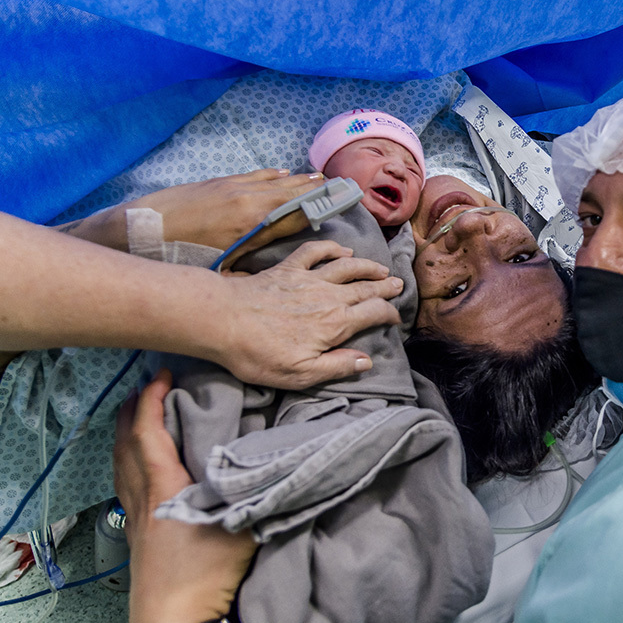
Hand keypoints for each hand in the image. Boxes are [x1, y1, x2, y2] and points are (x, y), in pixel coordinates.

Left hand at [114, 371, 255, 622]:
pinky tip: (142, 470)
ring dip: (127, 436)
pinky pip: (125, 486)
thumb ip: (252, 488)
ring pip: (121, 466)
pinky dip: (128, 464)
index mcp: (163, 487)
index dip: (151, 399)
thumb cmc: (205, 576)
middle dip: (133, 411)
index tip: (162, 376)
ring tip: (140, 420)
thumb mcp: (240, 525)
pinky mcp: (138, 536)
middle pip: (125, 444)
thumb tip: (272, 458)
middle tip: (148, 390)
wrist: (176, 622)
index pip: (147, 432)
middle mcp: (142, 497)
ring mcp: (136, 518)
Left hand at [128, 169, 325, 265]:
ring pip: (276, 181)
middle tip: (341, 185)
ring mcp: (234, 187)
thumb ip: (248, 275)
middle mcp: (248, 199)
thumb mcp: (219, 272)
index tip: (343, 200)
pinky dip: (273, 175)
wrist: (139, 229)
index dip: (321, 207)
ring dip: (299, 180)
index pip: (296, 211)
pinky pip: (256, 175)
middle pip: (292, 191)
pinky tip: (284, 172)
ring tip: (320, 178)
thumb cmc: (179, 255)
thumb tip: (270, 283)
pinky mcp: (220, 182)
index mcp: (252, 223)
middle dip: (318, 190)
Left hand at [213, 240, 403, 387]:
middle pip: (366, 288)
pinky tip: (341, 250)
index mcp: (336, 324)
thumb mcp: (301, 374)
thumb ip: (337, 366)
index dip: (389, 314)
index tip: (395, 317)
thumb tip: (366, 361)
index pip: (374, 313)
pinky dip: (331, 249)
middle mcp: (328, 296)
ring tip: (381, 268)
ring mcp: (308, 278)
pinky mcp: (287, 268)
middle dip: (385, 287)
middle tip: (399, 284)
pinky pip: (315, 252)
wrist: (223, 321)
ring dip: (367, 266)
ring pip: (347, 267)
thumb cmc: (259, 354)